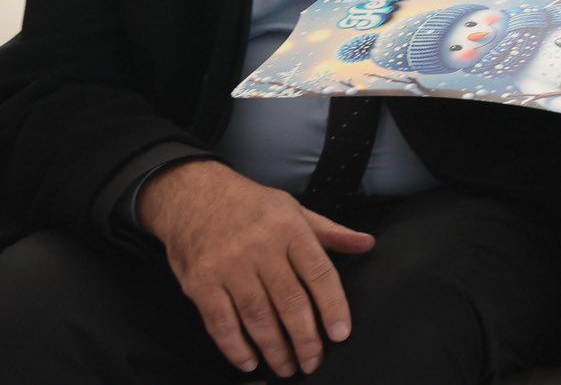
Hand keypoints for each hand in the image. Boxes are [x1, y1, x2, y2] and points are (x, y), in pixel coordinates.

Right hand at [137, 159, 374, 377]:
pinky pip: (221, 323)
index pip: (320, 273)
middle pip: (290, 302)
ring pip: (258, 317)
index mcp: (290, 230)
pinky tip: (249, 362)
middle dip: (306, 338)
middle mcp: (261, 249)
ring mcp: (229, 267)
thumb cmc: (250, 205)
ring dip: (275, 349)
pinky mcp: (201, 284)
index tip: (342, 334)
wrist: (191, 195)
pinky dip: (236, 348)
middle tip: (314, 362)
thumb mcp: (294, 209)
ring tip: (288, 367)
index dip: (334, 306)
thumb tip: (367, 243)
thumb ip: (330, 232)